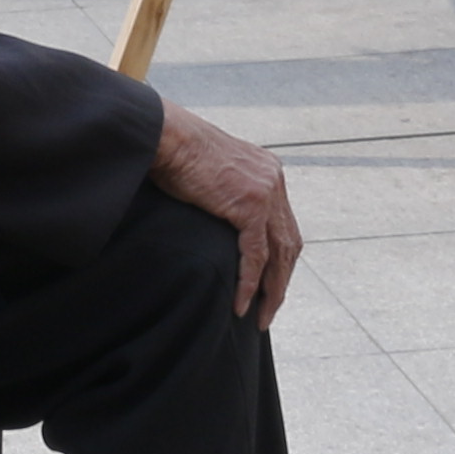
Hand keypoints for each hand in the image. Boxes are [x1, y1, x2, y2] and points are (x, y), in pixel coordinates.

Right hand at [151, 100, 303, 323]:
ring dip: (272, 291)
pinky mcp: (250, 205)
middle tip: (269, 311)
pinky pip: (255, 255)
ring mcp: (266, 192)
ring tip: (260, 317)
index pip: (284, 225)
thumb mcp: (212, 173)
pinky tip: (241, 303)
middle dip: (281, 282)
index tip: (270, 286)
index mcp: (269, 171)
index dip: (280, 260)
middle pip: (289, 243)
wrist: (165, 135)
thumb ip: (226, 194)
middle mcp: (274, 180)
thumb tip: (221, 220)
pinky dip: (250, 283)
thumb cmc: (174, 152)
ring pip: (279, 255)